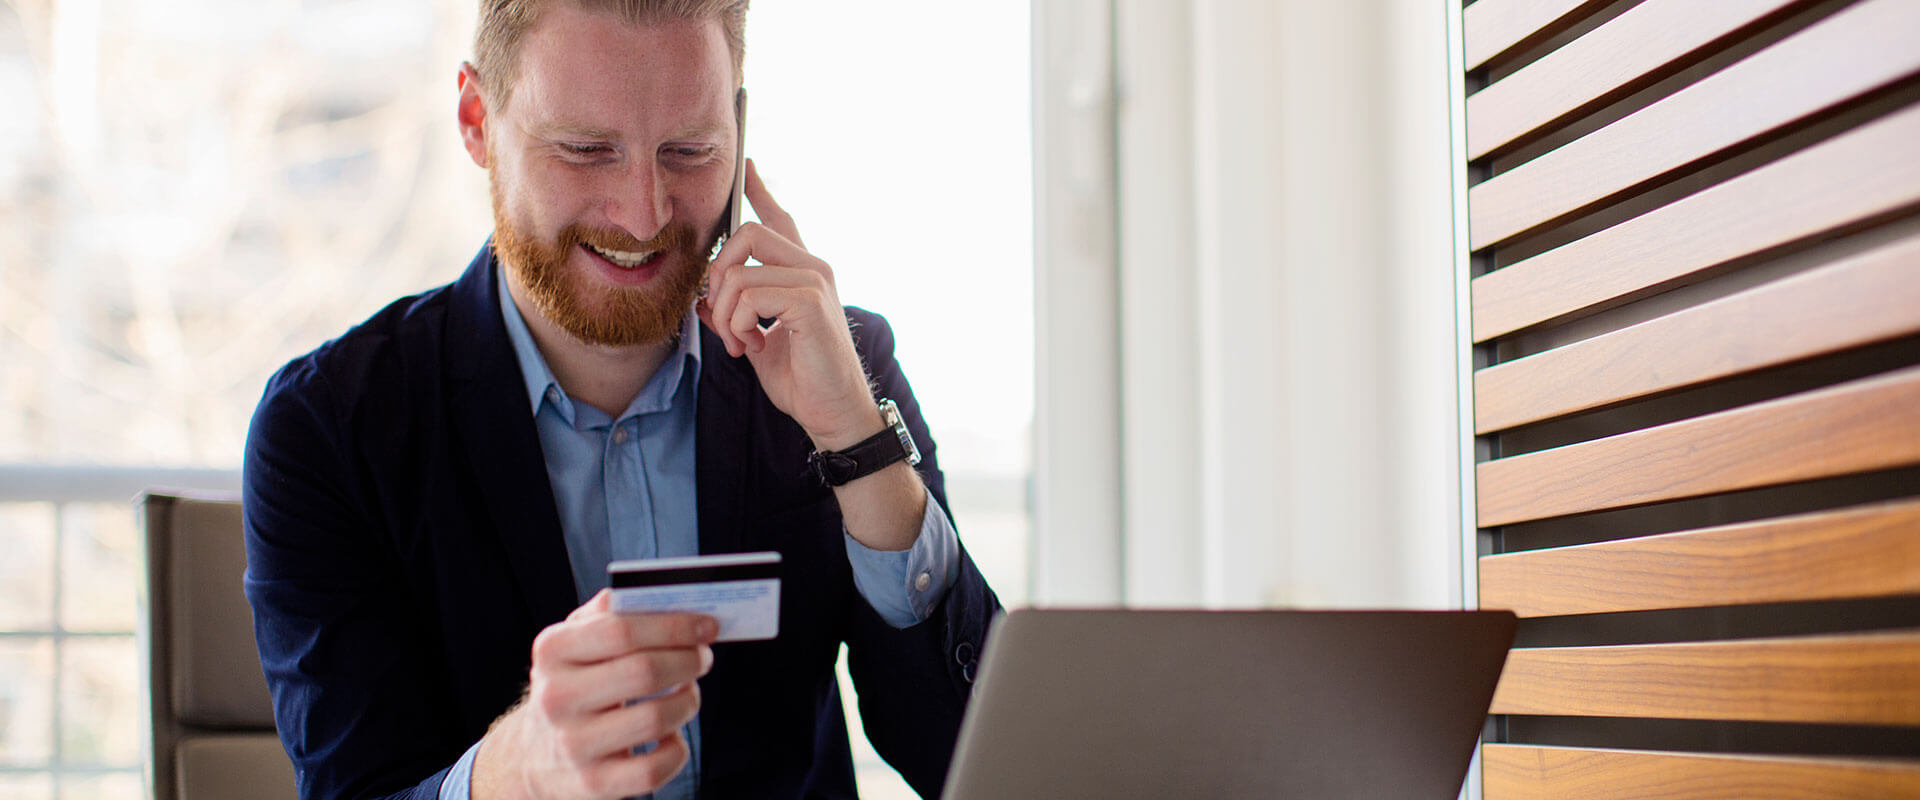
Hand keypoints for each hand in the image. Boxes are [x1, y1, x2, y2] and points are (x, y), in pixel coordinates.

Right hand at [472, 590, 716, 799]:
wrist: (535, 754)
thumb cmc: (573, 684)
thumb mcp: (575, 642)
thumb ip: (611, 612)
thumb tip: (663, 594)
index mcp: (552, 651)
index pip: (623, 631)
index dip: (675, 626)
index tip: (707, 625)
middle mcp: (557, 698)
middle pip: (644, 672)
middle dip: (689, 660)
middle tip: (703, 657)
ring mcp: (574, 745)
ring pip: (657, 718)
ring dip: (688, 701)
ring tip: (687, 693)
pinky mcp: (594, 784)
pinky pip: (655, 768)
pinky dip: (677, 748)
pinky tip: (670, 734)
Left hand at [696, 159, 883, 450]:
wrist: (834, 413)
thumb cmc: (803, 381)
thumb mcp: (757, 344)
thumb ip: (733, 316)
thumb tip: (700, 298)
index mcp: (802, 274)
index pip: (780, 220)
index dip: (760, 192)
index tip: (746, 166)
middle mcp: (812, 268)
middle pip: (747, 233)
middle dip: (717, 274)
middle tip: (721, 318)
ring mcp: (814, 280)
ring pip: (740, 272)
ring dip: (724, 314)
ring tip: (739, 344)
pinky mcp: (810, 301)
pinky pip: (750, 296)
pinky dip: (738, 325)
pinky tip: (752, 347)